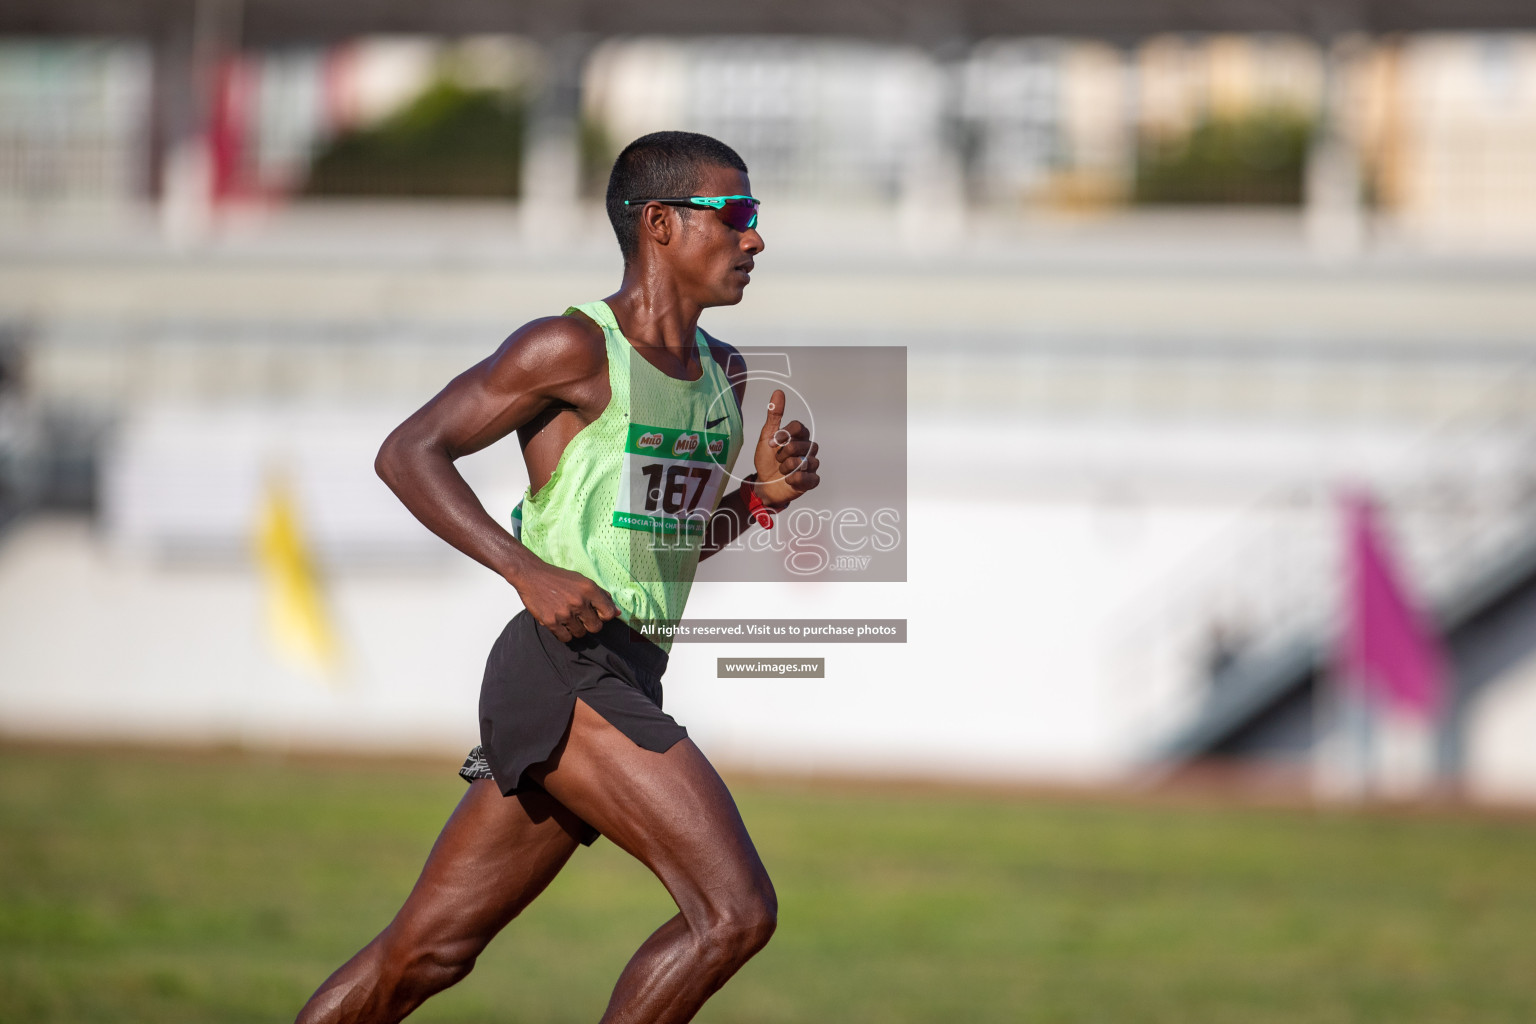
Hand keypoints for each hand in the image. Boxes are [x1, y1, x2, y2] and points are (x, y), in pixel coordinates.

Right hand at [512, 562, 618, 641]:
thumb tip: (618, 612)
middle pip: (596, 627)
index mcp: (589, 589)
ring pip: (580, 633)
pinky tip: (560, 623)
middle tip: (582, 617)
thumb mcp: (582, 581)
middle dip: (591, 624)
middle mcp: (578, 601)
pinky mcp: (551, 621)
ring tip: (568, 617)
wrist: (531, 575)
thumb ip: (601, 596)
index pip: (609, 614)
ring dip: (576, 628)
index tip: (597, 614)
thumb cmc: (558, 578)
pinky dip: (564, 634)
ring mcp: (564, 613)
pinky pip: (565, 638)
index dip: (605, 616)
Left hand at [753, 388, 820, 508]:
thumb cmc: (767, 460)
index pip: (798, 427)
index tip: (772, 443)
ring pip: (805, 462)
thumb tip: (778, 392)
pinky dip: (796, 479)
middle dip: (783, 453)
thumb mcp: (766, 436)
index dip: (783, 435)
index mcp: (799, 437)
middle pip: (800, 444)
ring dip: (788, 467)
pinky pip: (810, 478)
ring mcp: (811, 465)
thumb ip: (774, 415)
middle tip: (777, 459)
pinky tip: (788, 480)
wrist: (764, 484)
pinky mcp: (811, 481)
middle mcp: (808, 449)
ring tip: (782, 471)